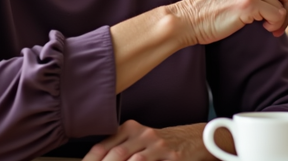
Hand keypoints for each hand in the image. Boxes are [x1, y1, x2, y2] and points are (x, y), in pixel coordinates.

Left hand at [82, 120, 228, 160]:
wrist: (196, 138)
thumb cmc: (163, 143)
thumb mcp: (140, 139)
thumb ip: (120, 147)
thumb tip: (97, 159)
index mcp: (130, 128)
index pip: (104, 146)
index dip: (91, 160)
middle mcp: (143, 134)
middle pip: (117, 154)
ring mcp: (159, 145)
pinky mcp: (173, 157)